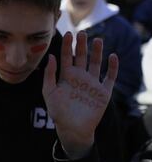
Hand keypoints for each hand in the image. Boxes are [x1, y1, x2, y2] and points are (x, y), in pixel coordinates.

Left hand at [43, 31, 117, 158]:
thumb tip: (51, 56)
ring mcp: (92, 83)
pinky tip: (112, 57)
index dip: (68, 45)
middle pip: (82, 57)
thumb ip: (49, 75)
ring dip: (97, 52)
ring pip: (96, 63)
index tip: (68, 34)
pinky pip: (109, 77)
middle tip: (82, 32)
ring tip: (97, 40)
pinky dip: (112, 68)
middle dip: (82, 45)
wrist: (72, 129)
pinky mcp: (103, 92)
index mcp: (66, 76)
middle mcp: (80, 77)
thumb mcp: (49, 92)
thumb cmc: (58, 112)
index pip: (67, 56)